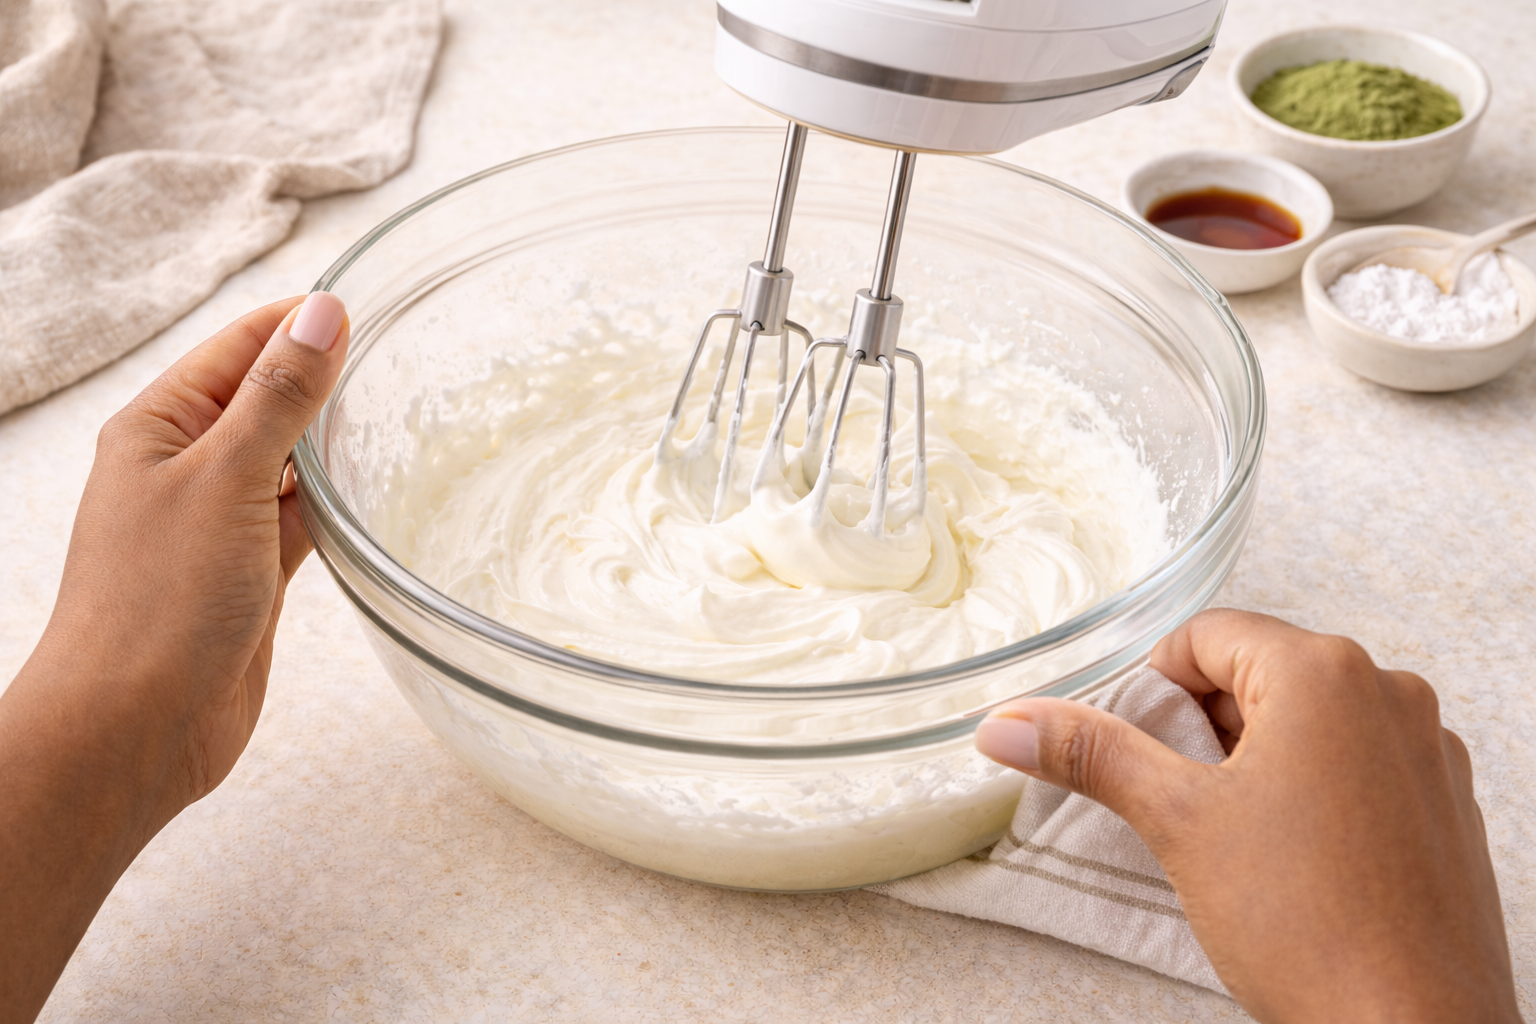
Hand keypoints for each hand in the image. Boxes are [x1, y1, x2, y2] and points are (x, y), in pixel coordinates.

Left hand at [0, 293, 348, 1023]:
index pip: (238, 346)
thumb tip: (322, 315)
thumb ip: (279, 398)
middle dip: (325, 377)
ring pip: (288, 459)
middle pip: (265, 398)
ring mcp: (220, 522)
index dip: (300, 323)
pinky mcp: (252, 573)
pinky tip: (374, 490)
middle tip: (403, 355)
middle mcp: (186, 467)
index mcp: (159, 427)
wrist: (135, 727)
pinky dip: (336, 501)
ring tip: (404, 413)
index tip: (370, 307)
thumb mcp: (225, 480)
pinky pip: (302, 518)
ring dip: (334, 440)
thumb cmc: (158, 605)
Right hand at [974, 609, 1519, 1023]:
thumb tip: (1010, 723)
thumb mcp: (1177, 822)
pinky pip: (1358, 764)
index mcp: (1326, 674)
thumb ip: (1090, 754)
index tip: (1141, 743)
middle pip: (1259, 673)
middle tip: (1184, 802)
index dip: (1155, 685)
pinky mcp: (1444, 803)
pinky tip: (1291, 859)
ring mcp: (1426, 750)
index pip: (1207, 635)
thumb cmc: (1314, 929)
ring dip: (1257, 762)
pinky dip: (1312, 791)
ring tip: (1238, 839)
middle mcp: (1389, 694)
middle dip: (1205, 728)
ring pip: (1309, 722)